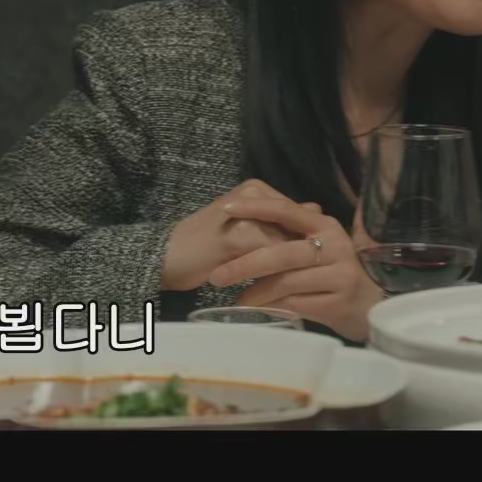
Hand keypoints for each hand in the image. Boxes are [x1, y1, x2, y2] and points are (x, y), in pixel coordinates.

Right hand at [161, 180, 324, 290]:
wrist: (165, 257)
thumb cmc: (205, 246)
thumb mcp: (246, 229)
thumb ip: (277, 222)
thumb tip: (316, 211)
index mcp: (255, 190)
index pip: (297, 215)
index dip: (306, 242)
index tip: (310, 264)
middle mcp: (252, 195)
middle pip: (294, 228)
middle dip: (301, 255)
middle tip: (305, 277)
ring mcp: (244, 215)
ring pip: (284, 243)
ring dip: (291, 268)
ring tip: (294, 288)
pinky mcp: (237, 238)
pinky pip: (268, 258)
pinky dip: (275, 275)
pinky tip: (278, 291)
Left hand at [207, 210, 382, 342]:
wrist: (369, 305)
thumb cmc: (331, 271)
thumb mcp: (313, 247)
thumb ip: (285, 235)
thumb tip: (243, 221)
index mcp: (324, 225)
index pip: (286, 210)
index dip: (256, 208)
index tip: (225, 210)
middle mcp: (335, 246)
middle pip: (281, 253)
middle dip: (244, 265)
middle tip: (216, 276)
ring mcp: (339, 275)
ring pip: (286, 282)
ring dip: (255, 292)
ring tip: (236, 299)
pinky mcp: (339, 302)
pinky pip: (295, 304)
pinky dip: (272, 307)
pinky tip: (257, 309)